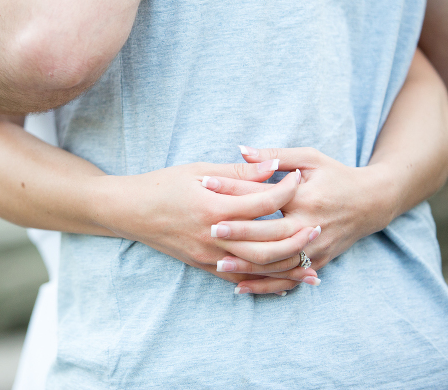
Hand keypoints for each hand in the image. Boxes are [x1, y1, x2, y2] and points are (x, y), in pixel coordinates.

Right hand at [97, 162, 319, 287]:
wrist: (129, 211)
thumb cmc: (162, 185)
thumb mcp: (198, 170)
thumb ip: (238, 173)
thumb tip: (273, 167)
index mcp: (213, 206)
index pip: (262, 201)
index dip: (286, 189)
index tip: (300, 178)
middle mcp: (213, 236)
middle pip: (267, 243)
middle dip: (297, 236)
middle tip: (318, 225)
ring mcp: (208, 255)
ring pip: (257, 267)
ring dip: (288, 265)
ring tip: (312, 259)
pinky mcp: (203, 266)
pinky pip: (240, 278)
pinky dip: (265, 280)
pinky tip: (285, 279)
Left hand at [215, 146, 393, 293]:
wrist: (373, 202)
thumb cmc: (335, 175)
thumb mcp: (308, 158)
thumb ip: (274, 156)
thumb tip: (241, 150)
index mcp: (306, 198)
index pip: (263, 197)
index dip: (233, 190)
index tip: (205, 185)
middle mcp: (311, 226)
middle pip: (269, 235)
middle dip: (238, 234)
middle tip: (208, 230)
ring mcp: (316, 248)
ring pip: (277, 263)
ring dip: (247, 265)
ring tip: (217, 263)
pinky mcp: (319, 262)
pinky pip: (289, 279)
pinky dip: (265, 286)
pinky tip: (241, 287)